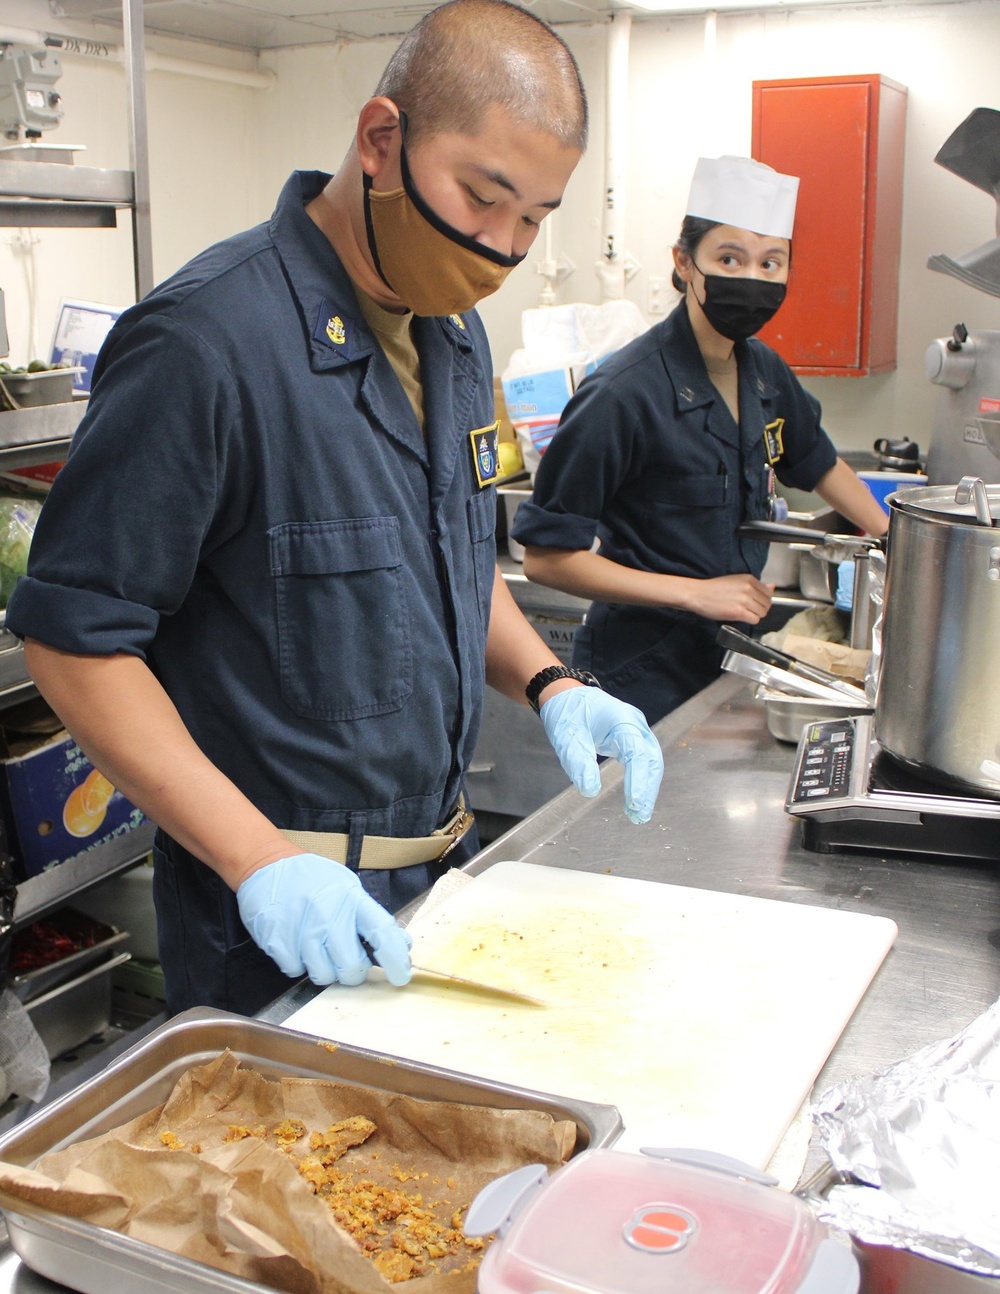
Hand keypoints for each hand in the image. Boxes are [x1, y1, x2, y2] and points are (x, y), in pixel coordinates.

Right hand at [236, 853, 412, 986]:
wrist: (267, 864)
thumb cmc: (312, 879)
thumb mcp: (346, 888)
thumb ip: (370, 916)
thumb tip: (400, 944)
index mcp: (351, 898)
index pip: (382, 931)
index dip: (395, 959)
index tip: (401, 976)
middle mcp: (329, 914)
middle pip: (352, 966)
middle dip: (353, 973)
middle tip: (347, 963)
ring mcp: (302, 928)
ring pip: (323, 975)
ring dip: (323, 969)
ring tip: (317, 948)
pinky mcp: (277, 940)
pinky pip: (295, 971)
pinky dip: (297, 964)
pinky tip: (295, 944)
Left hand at [540, 686, 663, 823]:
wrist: (568, 695)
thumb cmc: (567, 713)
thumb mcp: (566, 738)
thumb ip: (578, 762)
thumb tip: (590, 791)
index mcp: (620, 719)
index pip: (636, 753)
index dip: (638, 780)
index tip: (635, 804)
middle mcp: (635, 723)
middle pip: (650, 759)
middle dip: (647, 789)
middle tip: (639, 816)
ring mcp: (637, 730)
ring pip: (650, 762)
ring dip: (647, 788)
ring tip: (638, 815)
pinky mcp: (634, 738)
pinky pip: (644, 761)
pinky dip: (641, 781)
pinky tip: (635, 801)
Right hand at [687, 574, 773, 622]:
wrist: (699, 594)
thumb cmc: (715, 588)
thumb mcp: (736, 581)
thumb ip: (756, 585)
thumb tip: (772, 587)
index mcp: (749, 579)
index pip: (768, 593)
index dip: (763, 600)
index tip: (756, 602)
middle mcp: (749, 588)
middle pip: (767, 604)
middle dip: (760, 608)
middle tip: (749, 609)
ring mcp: (744, 600)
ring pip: (762, 613)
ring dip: (755, 615)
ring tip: (744, 613)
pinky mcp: (739, 612)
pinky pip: (755, 619)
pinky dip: (750, 620)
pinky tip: (741, 617)